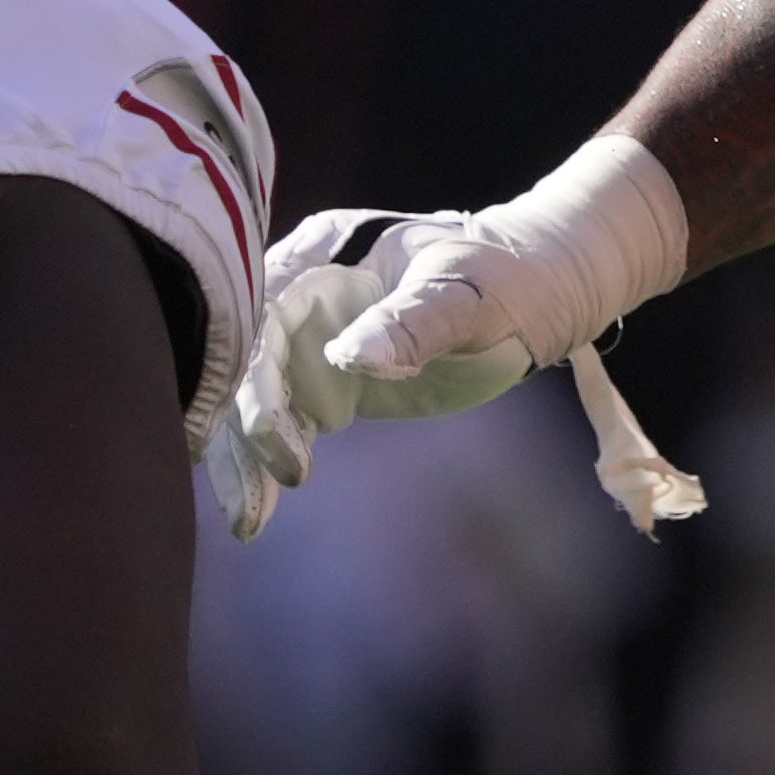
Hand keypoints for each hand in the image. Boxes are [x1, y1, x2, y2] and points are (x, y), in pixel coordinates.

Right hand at [204, 209, 539, 537]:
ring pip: (252, 398)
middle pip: (245, 359)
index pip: (264, 310)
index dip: (253, 369)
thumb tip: (350, 357)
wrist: (534, 294)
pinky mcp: (321, 380)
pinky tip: (256, 513)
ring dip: (243, 457)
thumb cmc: (503, 279)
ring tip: (249, 521)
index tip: (265, 428)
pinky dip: (264, 463)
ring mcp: (306, 339)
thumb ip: (413, 321)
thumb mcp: (467, 293)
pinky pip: (280, 422)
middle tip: (261, 489)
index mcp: (324, 253)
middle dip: (240, 425)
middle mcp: (299, 292)